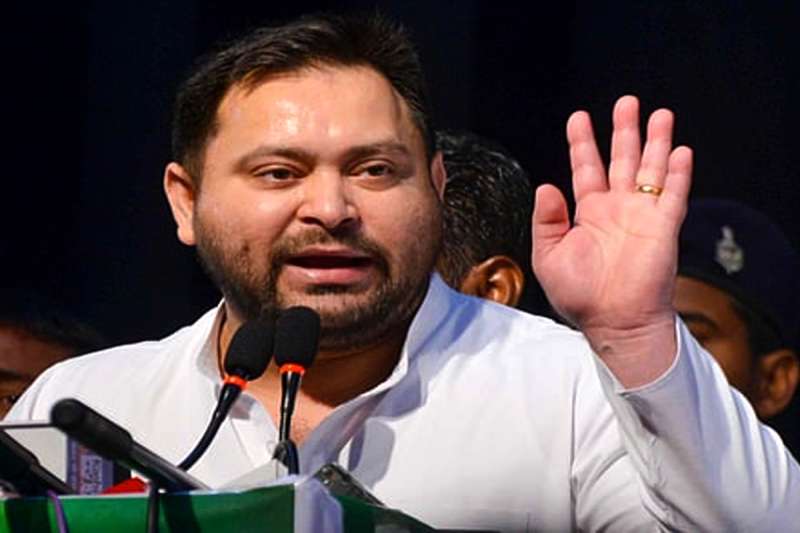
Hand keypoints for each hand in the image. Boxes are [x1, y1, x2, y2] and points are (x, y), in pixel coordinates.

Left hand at [532, 95, 692, 385]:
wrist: (614, 321)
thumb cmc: (580, 295)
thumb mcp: (549, 256)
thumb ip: (547, 221)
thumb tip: (546, 185)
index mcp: (588, 212)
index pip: (586, 167)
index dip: (582, 142)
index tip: (578, 116)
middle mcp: (617, 208)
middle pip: (622, 159)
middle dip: (625, 130)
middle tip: (627, 102)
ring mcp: (642, 215)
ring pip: (651, 169)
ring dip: (656, 142)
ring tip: (660, 114)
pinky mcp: (664, 227)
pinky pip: (673, 194)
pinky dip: (678, 173)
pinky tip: (679, 150)